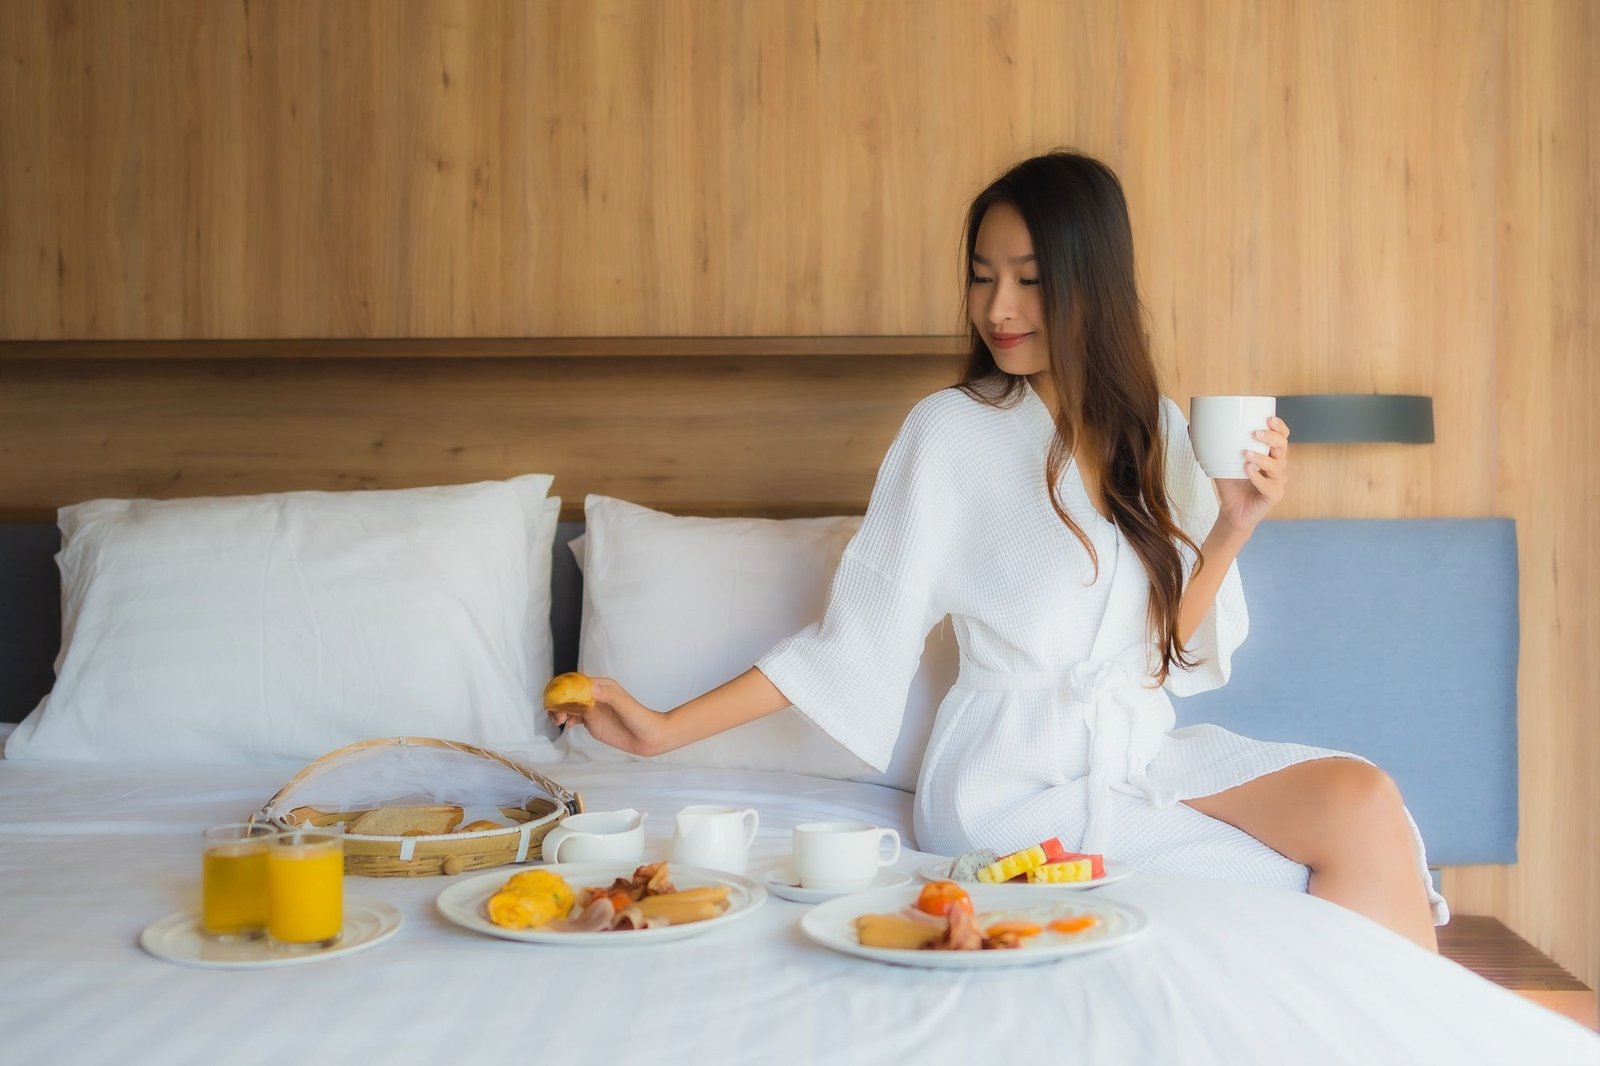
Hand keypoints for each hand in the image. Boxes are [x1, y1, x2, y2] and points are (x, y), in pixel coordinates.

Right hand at [548, 677, 668, 757]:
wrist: (649, 737)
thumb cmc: (641, 718)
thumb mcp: (625, 705)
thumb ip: (609, 696)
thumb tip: (590, 688)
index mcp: (603, 687)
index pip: (578, 682)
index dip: (565, 688)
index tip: (557, 697)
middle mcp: (595, 696)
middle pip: (570, 694)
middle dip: (559, 701)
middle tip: (557, 713)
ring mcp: (593, 709)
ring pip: (569, 706)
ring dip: (560, 711)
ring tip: (560, 721)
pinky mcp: (592, 722)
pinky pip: (574, 717)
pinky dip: (567, 720)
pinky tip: (568, 726)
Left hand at [1214, 416, 1289, 534]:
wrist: (1231, 510)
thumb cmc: (1230, 483)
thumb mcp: (1219, 462)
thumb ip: (1210, 446)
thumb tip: (1191, 427)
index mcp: (1269, 454)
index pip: (1282, 437)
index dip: (1279, 427)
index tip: (1269, 419)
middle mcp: (1277, 466)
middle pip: (1283, 447)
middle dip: (1272, 438)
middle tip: (1256, 433)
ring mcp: (1277, 481)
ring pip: (1276, 466)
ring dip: (1262, 458)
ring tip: (1246, 453)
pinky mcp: (1274, 495)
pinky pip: (1269, 485)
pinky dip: (1258, 477)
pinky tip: (1248, 471)